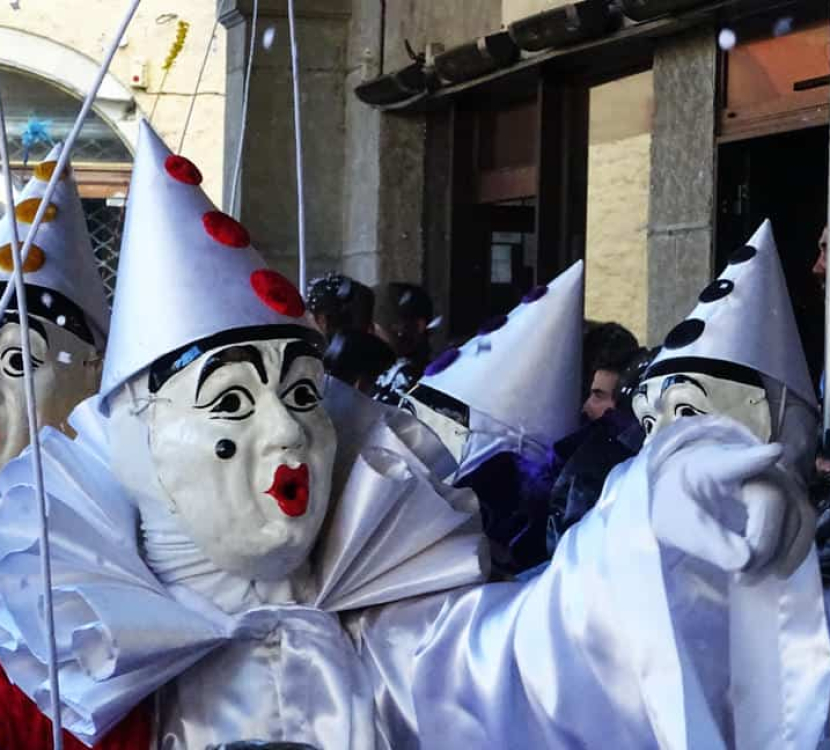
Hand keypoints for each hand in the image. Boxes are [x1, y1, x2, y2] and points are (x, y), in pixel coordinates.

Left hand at [651, 438, 809, 576]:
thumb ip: (703, 540)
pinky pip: (803, 524)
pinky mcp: (788, 497)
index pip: (737, 460)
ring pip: (797, 516)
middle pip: (775, 502)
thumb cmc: (678, 504)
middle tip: (741, 575)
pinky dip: (792, 551)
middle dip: (763, 545)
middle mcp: (753, 465)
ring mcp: (776, 479)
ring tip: (751, 578)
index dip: (755, 458)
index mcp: (714, 464)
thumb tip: (744, 561)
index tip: (772, 452)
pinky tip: (776, 571)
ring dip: (782, 553)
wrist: (684, 497)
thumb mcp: (674, 523)